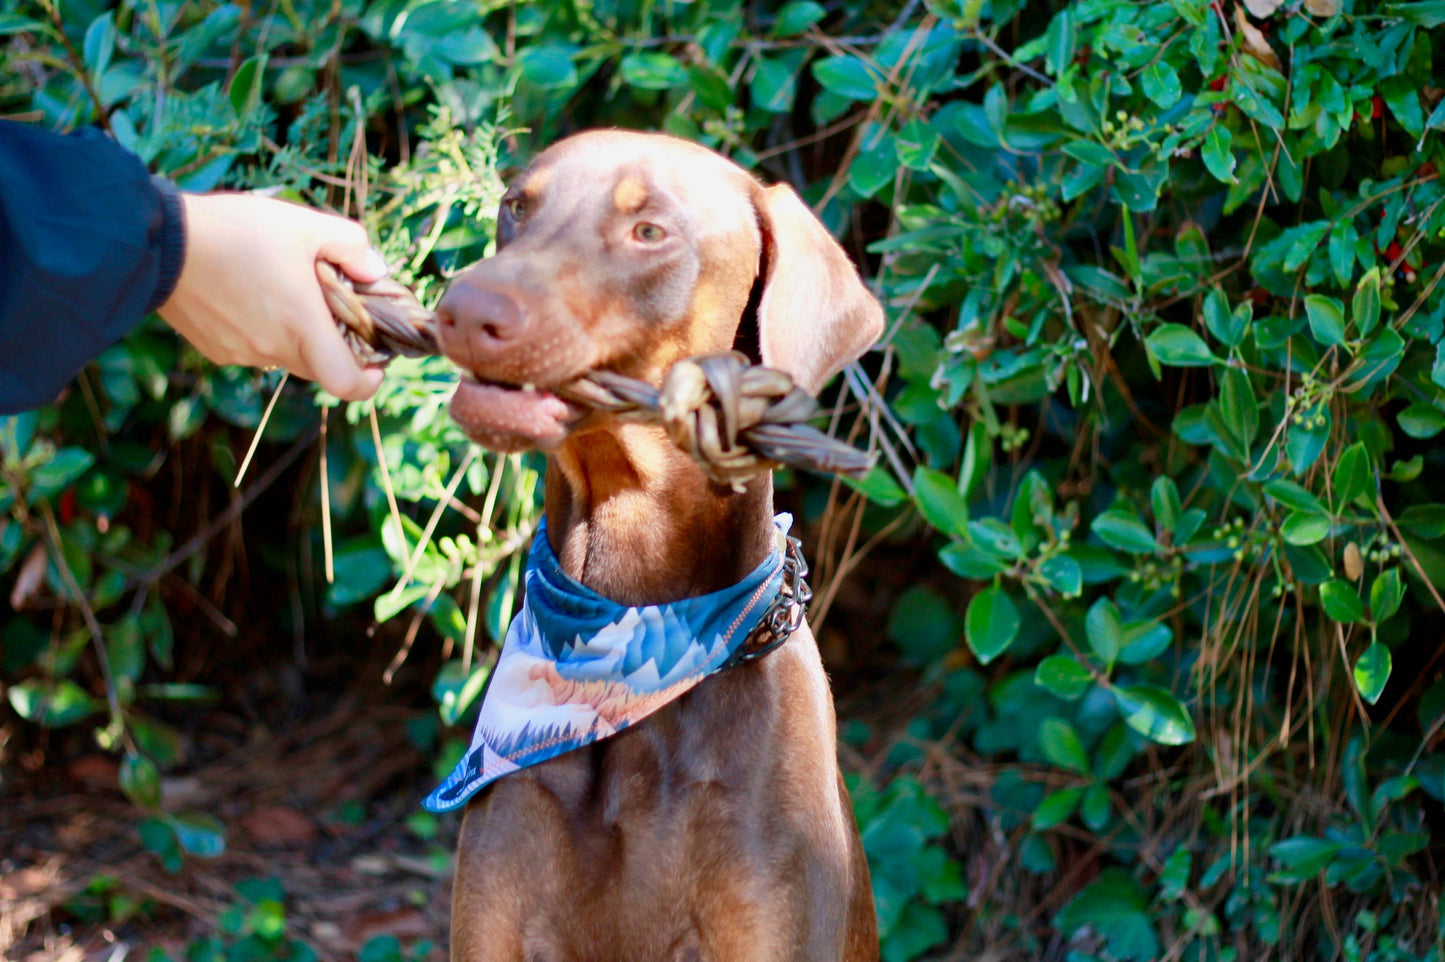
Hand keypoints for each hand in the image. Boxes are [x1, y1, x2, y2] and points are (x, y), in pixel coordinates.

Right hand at [157, 193, 389, 400]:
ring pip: (287, 358)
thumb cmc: (235, 230)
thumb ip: (352, 245)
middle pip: (320, 368)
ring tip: (285, 292)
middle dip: (335, 347)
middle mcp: (273, 350)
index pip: (346, 384)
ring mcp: (242, 354)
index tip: (375, 364)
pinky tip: (250, 295)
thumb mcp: (303, 224)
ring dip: (297, 337)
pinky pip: (254, 351)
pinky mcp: (216, 350)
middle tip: (332, 310)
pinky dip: (264, 332)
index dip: (368, 382)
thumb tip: (377, 272)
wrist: (158, 242)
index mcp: (302, 326)